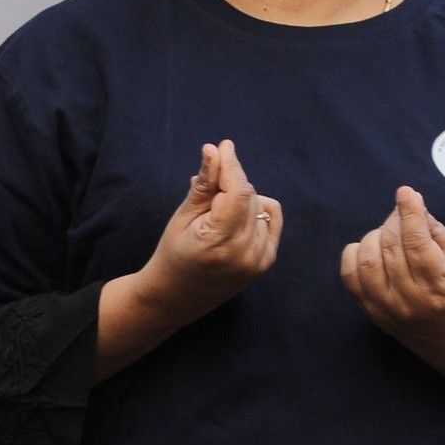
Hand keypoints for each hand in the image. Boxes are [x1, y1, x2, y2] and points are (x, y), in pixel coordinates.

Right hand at [134, 139, 281, 323]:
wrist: (176, 297)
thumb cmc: (173, 255)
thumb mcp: (182, 218)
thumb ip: (204, 185)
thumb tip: (214, 150)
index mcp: (218, 242)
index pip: (238, 191)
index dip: (232, 165)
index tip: (223, 147)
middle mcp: (244, 252)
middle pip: (249, 195)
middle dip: (230, 183)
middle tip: (208, 193)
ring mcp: (258, 259)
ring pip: (259, 204)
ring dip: (240, 199)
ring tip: (217, 215)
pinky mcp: (266, 260)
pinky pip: (270, 216)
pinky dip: (257, 209)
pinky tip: (236, 218)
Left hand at [341, 188, 444, 359]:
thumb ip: (435, 233)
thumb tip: (412, 206)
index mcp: (438, 286)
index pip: (417, 244)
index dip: (410, 213)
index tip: (406, 192)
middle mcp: (409, 300)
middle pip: (391, 248)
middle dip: (394, 221)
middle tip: (402, 212)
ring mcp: (385, 307)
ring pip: (367, 259)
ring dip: (375, 235)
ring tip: (390, 233)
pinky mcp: (368, 310)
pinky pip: (349, 275)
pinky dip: (355, 253)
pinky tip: (370, 247)